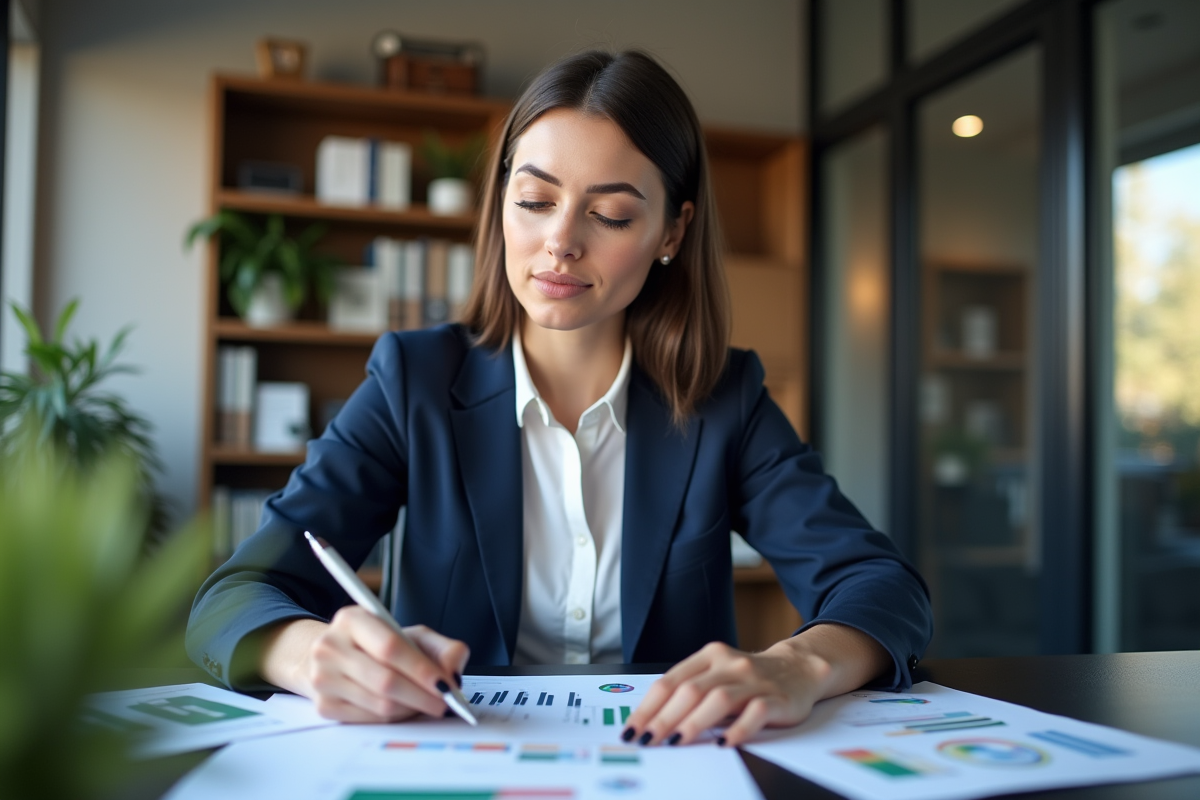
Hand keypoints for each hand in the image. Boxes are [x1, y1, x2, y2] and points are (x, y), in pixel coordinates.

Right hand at [262, 608, 469, 722]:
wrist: (335, 658)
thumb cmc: (378, 645)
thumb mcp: (411, 635)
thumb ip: (442, 648)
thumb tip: (453, 673)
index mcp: (351, 619)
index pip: (390, 647)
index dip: (421, 669)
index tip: (446, 684)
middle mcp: (329, 647)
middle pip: (385, 680)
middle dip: (423, 696)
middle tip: (446, 702)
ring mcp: (322, 678)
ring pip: (379, 704)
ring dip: (412, 709)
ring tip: (427, 704)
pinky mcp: (323, 706)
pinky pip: (370, 719)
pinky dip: (395, 718)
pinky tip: (405, 708)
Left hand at [623, 624, 889, 746]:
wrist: (800, 668)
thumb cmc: (749, 678)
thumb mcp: (717, 675)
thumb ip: (691, 691)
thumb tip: (651, 723)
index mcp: (710, 656)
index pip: (671, 681)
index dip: (648, 707)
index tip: (631, 730)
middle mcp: (730, 665)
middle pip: (690, 690)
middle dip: (664, 718)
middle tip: (647, 741)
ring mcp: (754, 681)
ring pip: (719, 699)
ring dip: (694, 722)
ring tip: (676, 742)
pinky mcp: (777, 699)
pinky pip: (756, 713)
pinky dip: (739, 728)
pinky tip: (725, 743)